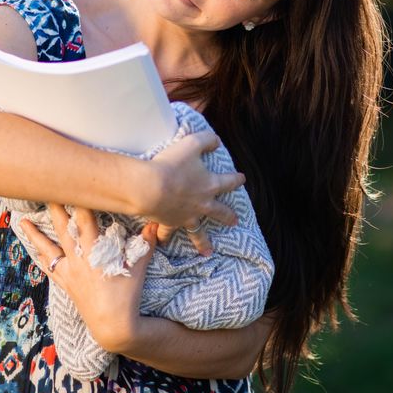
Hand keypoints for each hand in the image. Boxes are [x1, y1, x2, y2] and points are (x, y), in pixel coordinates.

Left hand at [20, 204, 156, 351]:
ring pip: (49, 248)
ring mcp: (70, 272)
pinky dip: (41, 258)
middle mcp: (78, 259)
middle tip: (43, 190)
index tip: (71, 184)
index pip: (85, 219)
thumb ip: (147, 242)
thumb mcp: (139, 267)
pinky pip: (50, 269)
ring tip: (22, 220)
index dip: (78, 201)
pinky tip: (34, 251)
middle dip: (54, 208)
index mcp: (95, 251)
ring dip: (36, 234)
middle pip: (62, 228)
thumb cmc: (128, 296)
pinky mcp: (67, 284)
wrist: (114, 326)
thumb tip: (158, 221)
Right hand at [144, 131, 244, 253]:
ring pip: (198, 232)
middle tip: (235, 221)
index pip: (229, 182)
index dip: (236, 179)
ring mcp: (186, 216)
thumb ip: (206, 140)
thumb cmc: (172, 164)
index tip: (242, 179)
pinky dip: (164, 237)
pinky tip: (162, 242)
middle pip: (219, 212)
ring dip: (203, 242)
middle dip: (228, 216)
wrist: (150, 188)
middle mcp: (202, 204)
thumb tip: (217, 141)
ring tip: (208, 251)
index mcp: (210, 185)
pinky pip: (167, 233)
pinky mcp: (169, 223)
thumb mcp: (192, 143)